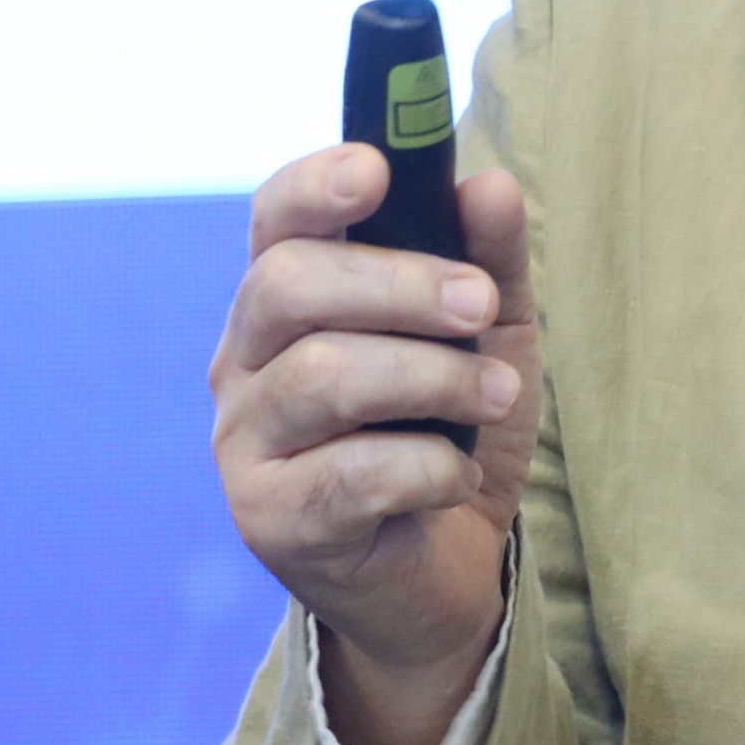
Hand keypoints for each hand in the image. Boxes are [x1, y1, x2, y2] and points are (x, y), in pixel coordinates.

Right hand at [208, 143, 541, 744]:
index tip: (378, 169)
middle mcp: (244, 363)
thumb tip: (490, 185)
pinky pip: (351, 473)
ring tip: (500, 398)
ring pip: (323, 376)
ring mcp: (246, 444)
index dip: (316, 185)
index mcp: (289, 301)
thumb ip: (491, 262)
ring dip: (433, 379)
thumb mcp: (493, 340)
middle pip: (289, 285)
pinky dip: (429, 467)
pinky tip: (456, 477)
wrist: (454, 575)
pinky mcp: (270, 521)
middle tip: (479, 308)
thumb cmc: (455, 434)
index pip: (275, 220)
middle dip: (399, 284)